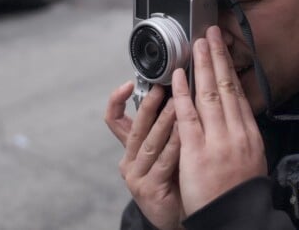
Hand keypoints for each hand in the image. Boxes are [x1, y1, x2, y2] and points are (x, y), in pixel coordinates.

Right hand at [105, 81, 183, 229]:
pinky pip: (162, 162)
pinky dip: (173, 145)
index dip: (116, 100)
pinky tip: (185, 132)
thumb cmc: (175, 178)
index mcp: (130, 148)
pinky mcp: (149, 189)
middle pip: (135, 128)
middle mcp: (129, 161)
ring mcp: (137, 176)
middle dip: (148, 105)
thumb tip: (177, 92)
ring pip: (150, 143)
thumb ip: (165, 127)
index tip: (127, 84)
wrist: (180, 215)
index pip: (114, 119)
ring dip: (164, 122)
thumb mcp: (164, 149)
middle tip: (162, 88)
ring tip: (177, 104)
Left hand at [173, 26, 266, 215]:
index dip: (229, 69)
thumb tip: (238, 117)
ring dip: (202, 66)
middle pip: (226, 86)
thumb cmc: (240, 194)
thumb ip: (243, 136)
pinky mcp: (197, 150)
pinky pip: (189, 115)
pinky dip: (183, 93)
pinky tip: (180, 76)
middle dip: (218, 58)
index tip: (224, 51)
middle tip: (211, 34)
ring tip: (197, 44)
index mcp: (249, 134)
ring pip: (209, 94)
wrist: (236, 218)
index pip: (238, 94)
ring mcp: (217, 139)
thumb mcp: (251, 159)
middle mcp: (236, 132)